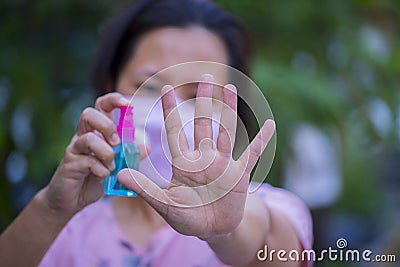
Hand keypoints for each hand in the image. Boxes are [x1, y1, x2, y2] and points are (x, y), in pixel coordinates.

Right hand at [41, 93, 147, 220]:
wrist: (71, 200)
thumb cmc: (94, 177)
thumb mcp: (116, 165)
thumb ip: (129, 156)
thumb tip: (146, 147)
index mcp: (96, 131)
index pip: (101, 106)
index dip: (113, 100)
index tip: (127, 103)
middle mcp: (82, 136)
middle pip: (88, 114)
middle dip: (106, 125)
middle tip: (117, 142)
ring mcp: (74, 149)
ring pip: (87, 138)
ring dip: (106, 151)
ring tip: (112, 165)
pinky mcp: (69, 165)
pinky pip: (86, 161)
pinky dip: (101, 169)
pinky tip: (104, 176)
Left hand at [118, 76, 274, 239]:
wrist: (211, 230)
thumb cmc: (186, 217)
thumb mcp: (165, 204)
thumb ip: (146, 189)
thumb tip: (120, 174)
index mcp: (184, 163)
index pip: (175, 131)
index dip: (170, 110)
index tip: (165, 88)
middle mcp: (203, 157)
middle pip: (203, 122)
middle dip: (204, 99)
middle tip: (205, 74)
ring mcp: (223, 164)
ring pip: (226, 131)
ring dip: (229, 110)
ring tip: (230, 87)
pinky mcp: (239, 174)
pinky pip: (252, 154)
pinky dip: (261, 141)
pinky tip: (269, 124)